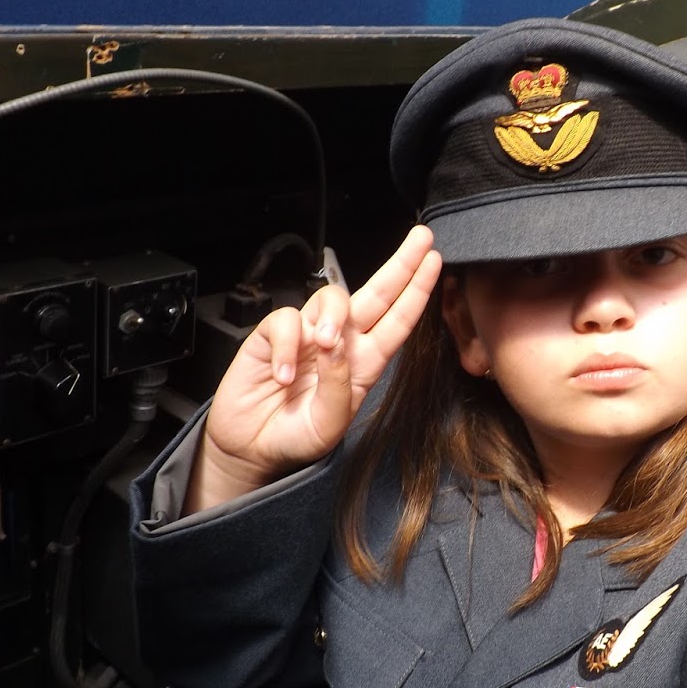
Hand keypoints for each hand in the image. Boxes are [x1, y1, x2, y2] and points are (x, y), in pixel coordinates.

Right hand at [185, 226, 441, 512]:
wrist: (252, 448)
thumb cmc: (296, 436)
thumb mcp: (328, 425)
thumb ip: (338, 388)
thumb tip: (336, 345)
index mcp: (364, 364)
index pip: (397, 322)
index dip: (416, 292)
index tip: (434, 262)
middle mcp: (341, 343)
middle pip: (375, 295)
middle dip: (400, 265)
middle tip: (420, 239)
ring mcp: (308, 336)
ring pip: (330, 298)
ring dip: (332, 316)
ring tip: (324, 346)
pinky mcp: (273, 337)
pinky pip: (285, 322)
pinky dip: (285, 346)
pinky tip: (283, 374)